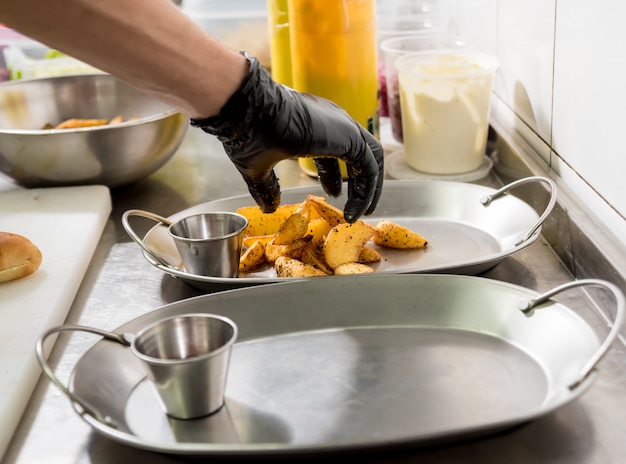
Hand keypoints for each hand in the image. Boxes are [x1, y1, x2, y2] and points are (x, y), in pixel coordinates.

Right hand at [191, 53, 383, 222]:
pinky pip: (369, 168)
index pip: (335, 150)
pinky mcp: (349, 138)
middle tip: (356, 206)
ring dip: (368, 188)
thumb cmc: (248, 132)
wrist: (248, 110)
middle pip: (360, 153)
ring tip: (361, 212)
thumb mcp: (257, 165)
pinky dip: (366, 190)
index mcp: (314, 124)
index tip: (333, 195)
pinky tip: (355, 210)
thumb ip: (266, 186)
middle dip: (360, 182)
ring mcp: (344, 127)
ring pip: (370, 159)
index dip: (335, 175)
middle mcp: (334, 122)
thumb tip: (269, 207)